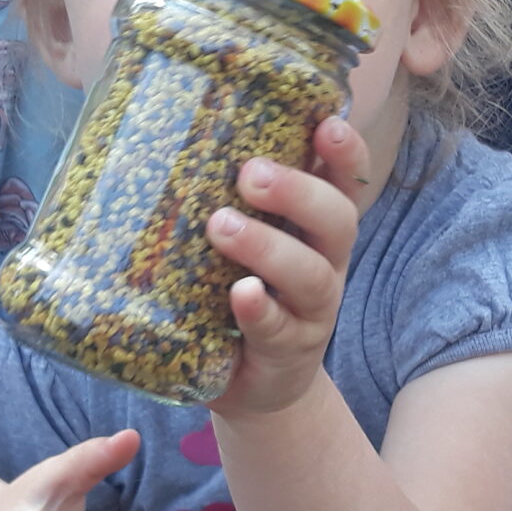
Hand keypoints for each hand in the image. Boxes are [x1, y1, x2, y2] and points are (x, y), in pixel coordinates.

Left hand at [205, 119, 376, 420]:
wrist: (257, 385)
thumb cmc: (241, 294)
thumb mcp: (244, 244)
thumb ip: (227, 199)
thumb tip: (166, 130)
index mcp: (315, 228)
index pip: (345, 182)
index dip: (344, 153)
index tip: (326, 125)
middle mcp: (325, 264)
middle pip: (337, 221)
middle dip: (299, 192)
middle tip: (251, 175)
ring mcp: (310, 312)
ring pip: (310, 274)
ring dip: (269, 246)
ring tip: (222, 226)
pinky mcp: (286, 351)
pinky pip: (277, 328)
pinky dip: (260, 309)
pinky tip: (240, 294)